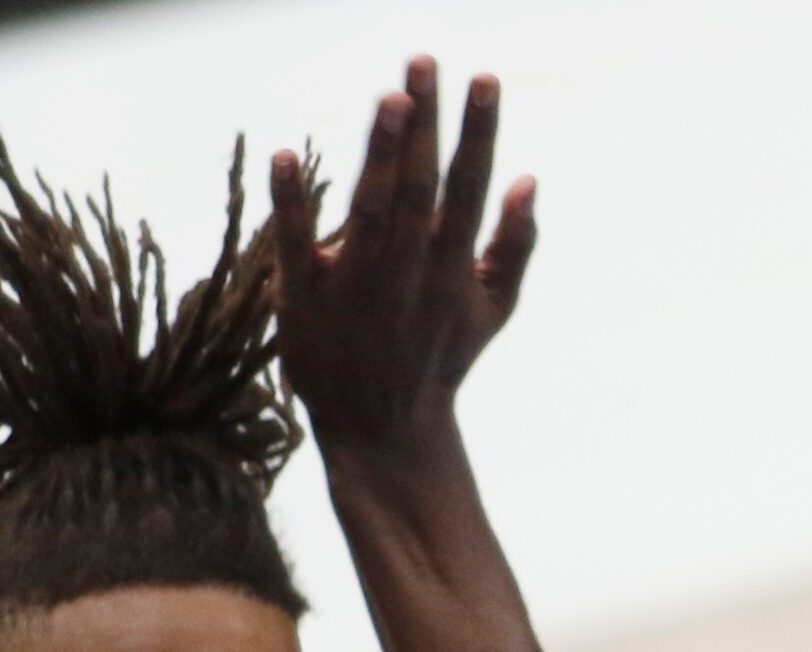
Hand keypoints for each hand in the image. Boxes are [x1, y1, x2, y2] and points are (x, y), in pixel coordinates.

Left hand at [270, 57, 537, 451]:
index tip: (482, 78)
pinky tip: (284, 154)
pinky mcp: (303, 302)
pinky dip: (290, 202)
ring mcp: (354, 291)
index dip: (477, 134)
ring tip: (389, 97)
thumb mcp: (492, 310)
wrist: (382, 430)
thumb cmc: (439, 356)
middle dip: (425, 127)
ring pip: (369, 214)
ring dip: (378, 156)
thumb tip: (528, 180)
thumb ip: (515, 246)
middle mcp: (407, 279)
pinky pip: (295, 248)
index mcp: (452, 273)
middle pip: (419, 192)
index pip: (467, 191)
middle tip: (423, 62)